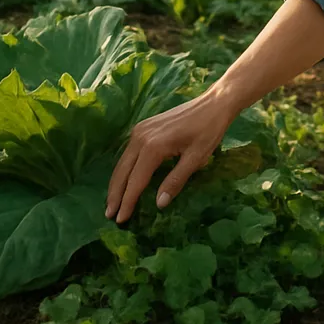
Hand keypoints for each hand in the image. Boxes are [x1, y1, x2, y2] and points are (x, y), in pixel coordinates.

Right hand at [106, 86, 239, 223]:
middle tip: (110, 216)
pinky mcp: (143, 126)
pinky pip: (128, 152)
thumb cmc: (208, 130)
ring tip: (113, 203)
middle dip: (115, 195)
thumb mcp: (196, 158)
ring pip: (122, 161)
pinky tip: (124, 180)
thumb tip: (159, 204)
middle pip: (122, 171)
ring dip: (117, 182)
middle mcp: (141, 137)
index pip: (135, 181)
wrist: (213, 103)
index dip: (128, 202)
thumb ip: (176, 181)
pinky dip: (123, 169)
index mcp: (153, 146)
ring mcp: (140, 129)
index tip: (120, 221)